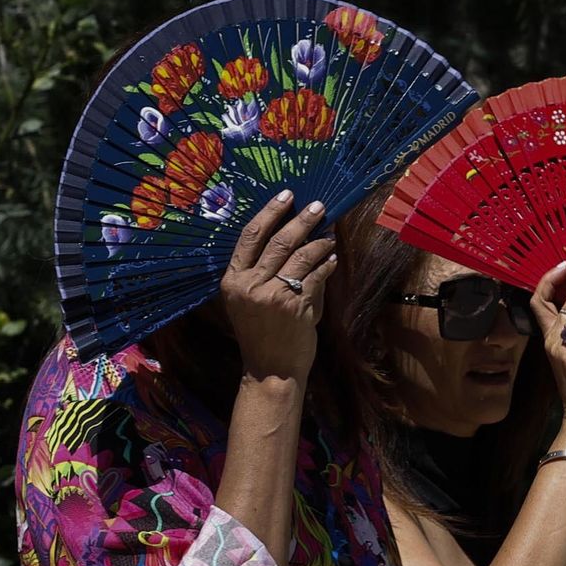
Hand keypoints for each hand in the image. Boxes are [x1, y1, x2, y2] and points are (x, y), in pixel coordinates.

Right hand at [221, 191, 336, 379]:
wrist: (270, 369)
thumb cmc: (260, 333)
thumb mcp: (249, 301)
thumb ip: (265, 272)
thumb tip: (295, 237)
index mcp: (233, 280)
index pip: (250, 236)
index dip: (270, 212)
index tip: (286, 195)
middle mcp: (250, 285)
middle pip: (278, 240)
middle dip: (301, 220)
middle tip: (318, 206)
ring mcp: (273, 295)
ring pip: (300, 256)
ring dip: (319, 242)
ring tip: (330, 235)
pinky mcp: (296, 306)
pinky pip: (316, 277)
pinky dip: (326, 266)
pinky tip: (332, 260)